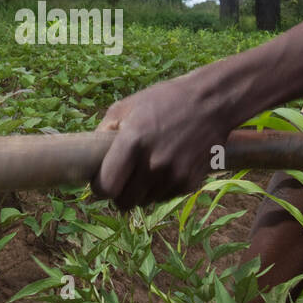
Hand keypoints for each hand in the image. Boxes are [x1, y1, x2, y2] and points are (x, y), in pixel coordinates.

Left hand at [91, 72, 227, 210]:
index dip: (99, 187)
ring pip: (144, 202)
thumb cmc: (166, 99)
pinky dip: (160, 189)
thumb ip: (104, 130)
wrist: (213, 102)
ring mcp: (174, 176)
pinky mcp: (190, 183)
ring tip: (146, 169)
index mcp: (133, 142)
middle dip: (118, 193)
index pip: (106, 187)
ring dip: (140, 192)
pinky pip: (165, 197)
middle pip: (124, 202)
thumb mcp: (128, 105)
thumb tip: (90, 155)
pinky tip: (165, 168)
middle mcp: (153, 164)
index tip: (101, 181)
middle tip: (122, 179)